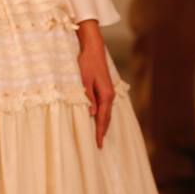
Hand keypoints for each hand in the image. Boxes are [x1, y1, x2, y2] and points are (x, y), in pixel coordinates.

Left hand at [76, 20, 114, 147]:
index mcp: (106, 95)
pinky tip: (99, 119)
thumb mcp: (84, 80)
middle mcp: (110, 95)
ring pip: (107, 112)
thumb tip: (92, 114)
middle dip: (103, 131)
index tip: (98, 144)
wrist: (93, 48)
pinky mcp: (105, 88)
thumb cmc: (87, 63)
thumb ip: (88, 97)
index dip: (100, 132)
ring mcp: (109, 92)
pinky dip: (103, 116)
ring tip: (99, 136)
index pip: (103, 118)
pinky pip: (105, 106)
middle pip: (107, 118)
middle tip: (98, 145)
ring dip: (103, 124)